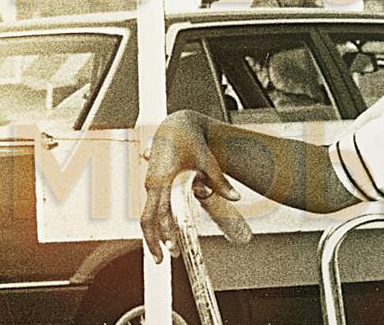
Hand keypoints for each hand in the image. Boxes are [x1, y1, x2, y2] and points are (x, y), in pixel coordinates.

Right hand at [139, 110, 240, 261]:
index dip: (161, 234)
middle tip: (164, 261)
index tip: (169, 251)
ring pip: (147, 215)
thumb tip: (237, 197)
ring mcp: (151, 184)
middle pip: (146, 219)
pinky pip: (152, 207)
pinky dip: (158, 223)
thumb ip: (219, 181)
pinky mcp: (155, 184)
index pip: (156, 213)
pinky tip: (168, 233)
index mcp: (161, 178)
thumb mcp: (206, 159)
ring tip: (169, 250)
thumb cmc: (188, 139)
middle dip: (154, 241)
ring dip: (156, 234)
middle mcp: (152, 183)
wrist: (175, 124)